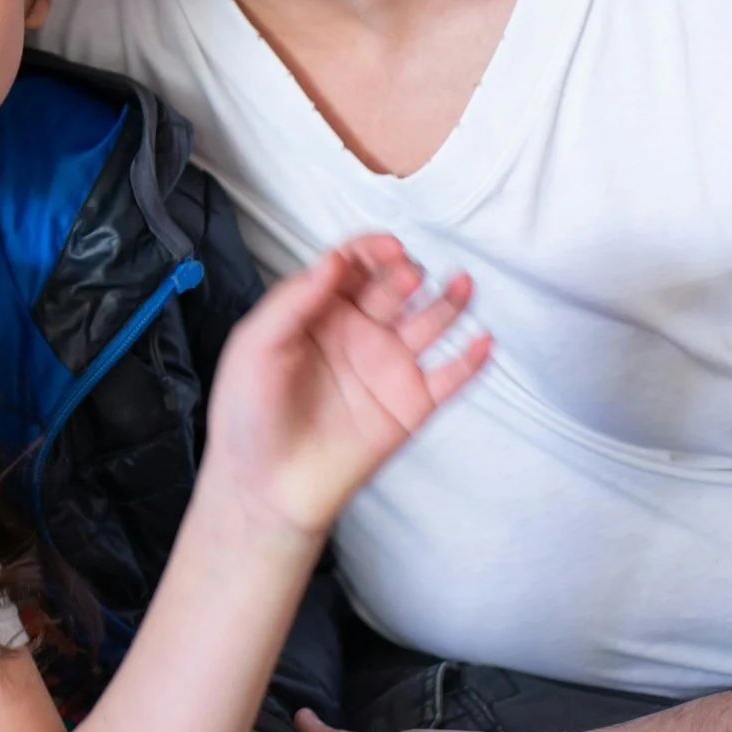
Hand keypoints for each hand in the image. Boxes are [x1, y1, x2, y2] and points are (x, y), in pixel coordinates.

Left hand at [205, 235, 488, 536]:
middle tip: (408, 272)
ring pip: (430, 324)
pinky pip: (449, 378)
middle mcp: (358, 333)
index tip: (387, 246)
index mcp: (318, 312)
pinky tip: (483, 341)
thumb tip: (334, 259)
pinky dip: (470, 361)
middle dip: (404, 273)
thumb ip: (294, 301)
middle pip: (393, 288)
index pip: (353, 267)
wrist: (265, 485)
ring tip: (462, 285)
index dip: (371, 251)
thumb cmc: (248, 413)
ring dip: (449, 302)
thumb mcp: (256, 345)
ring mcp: (388, 368)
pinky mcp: (410, 406)